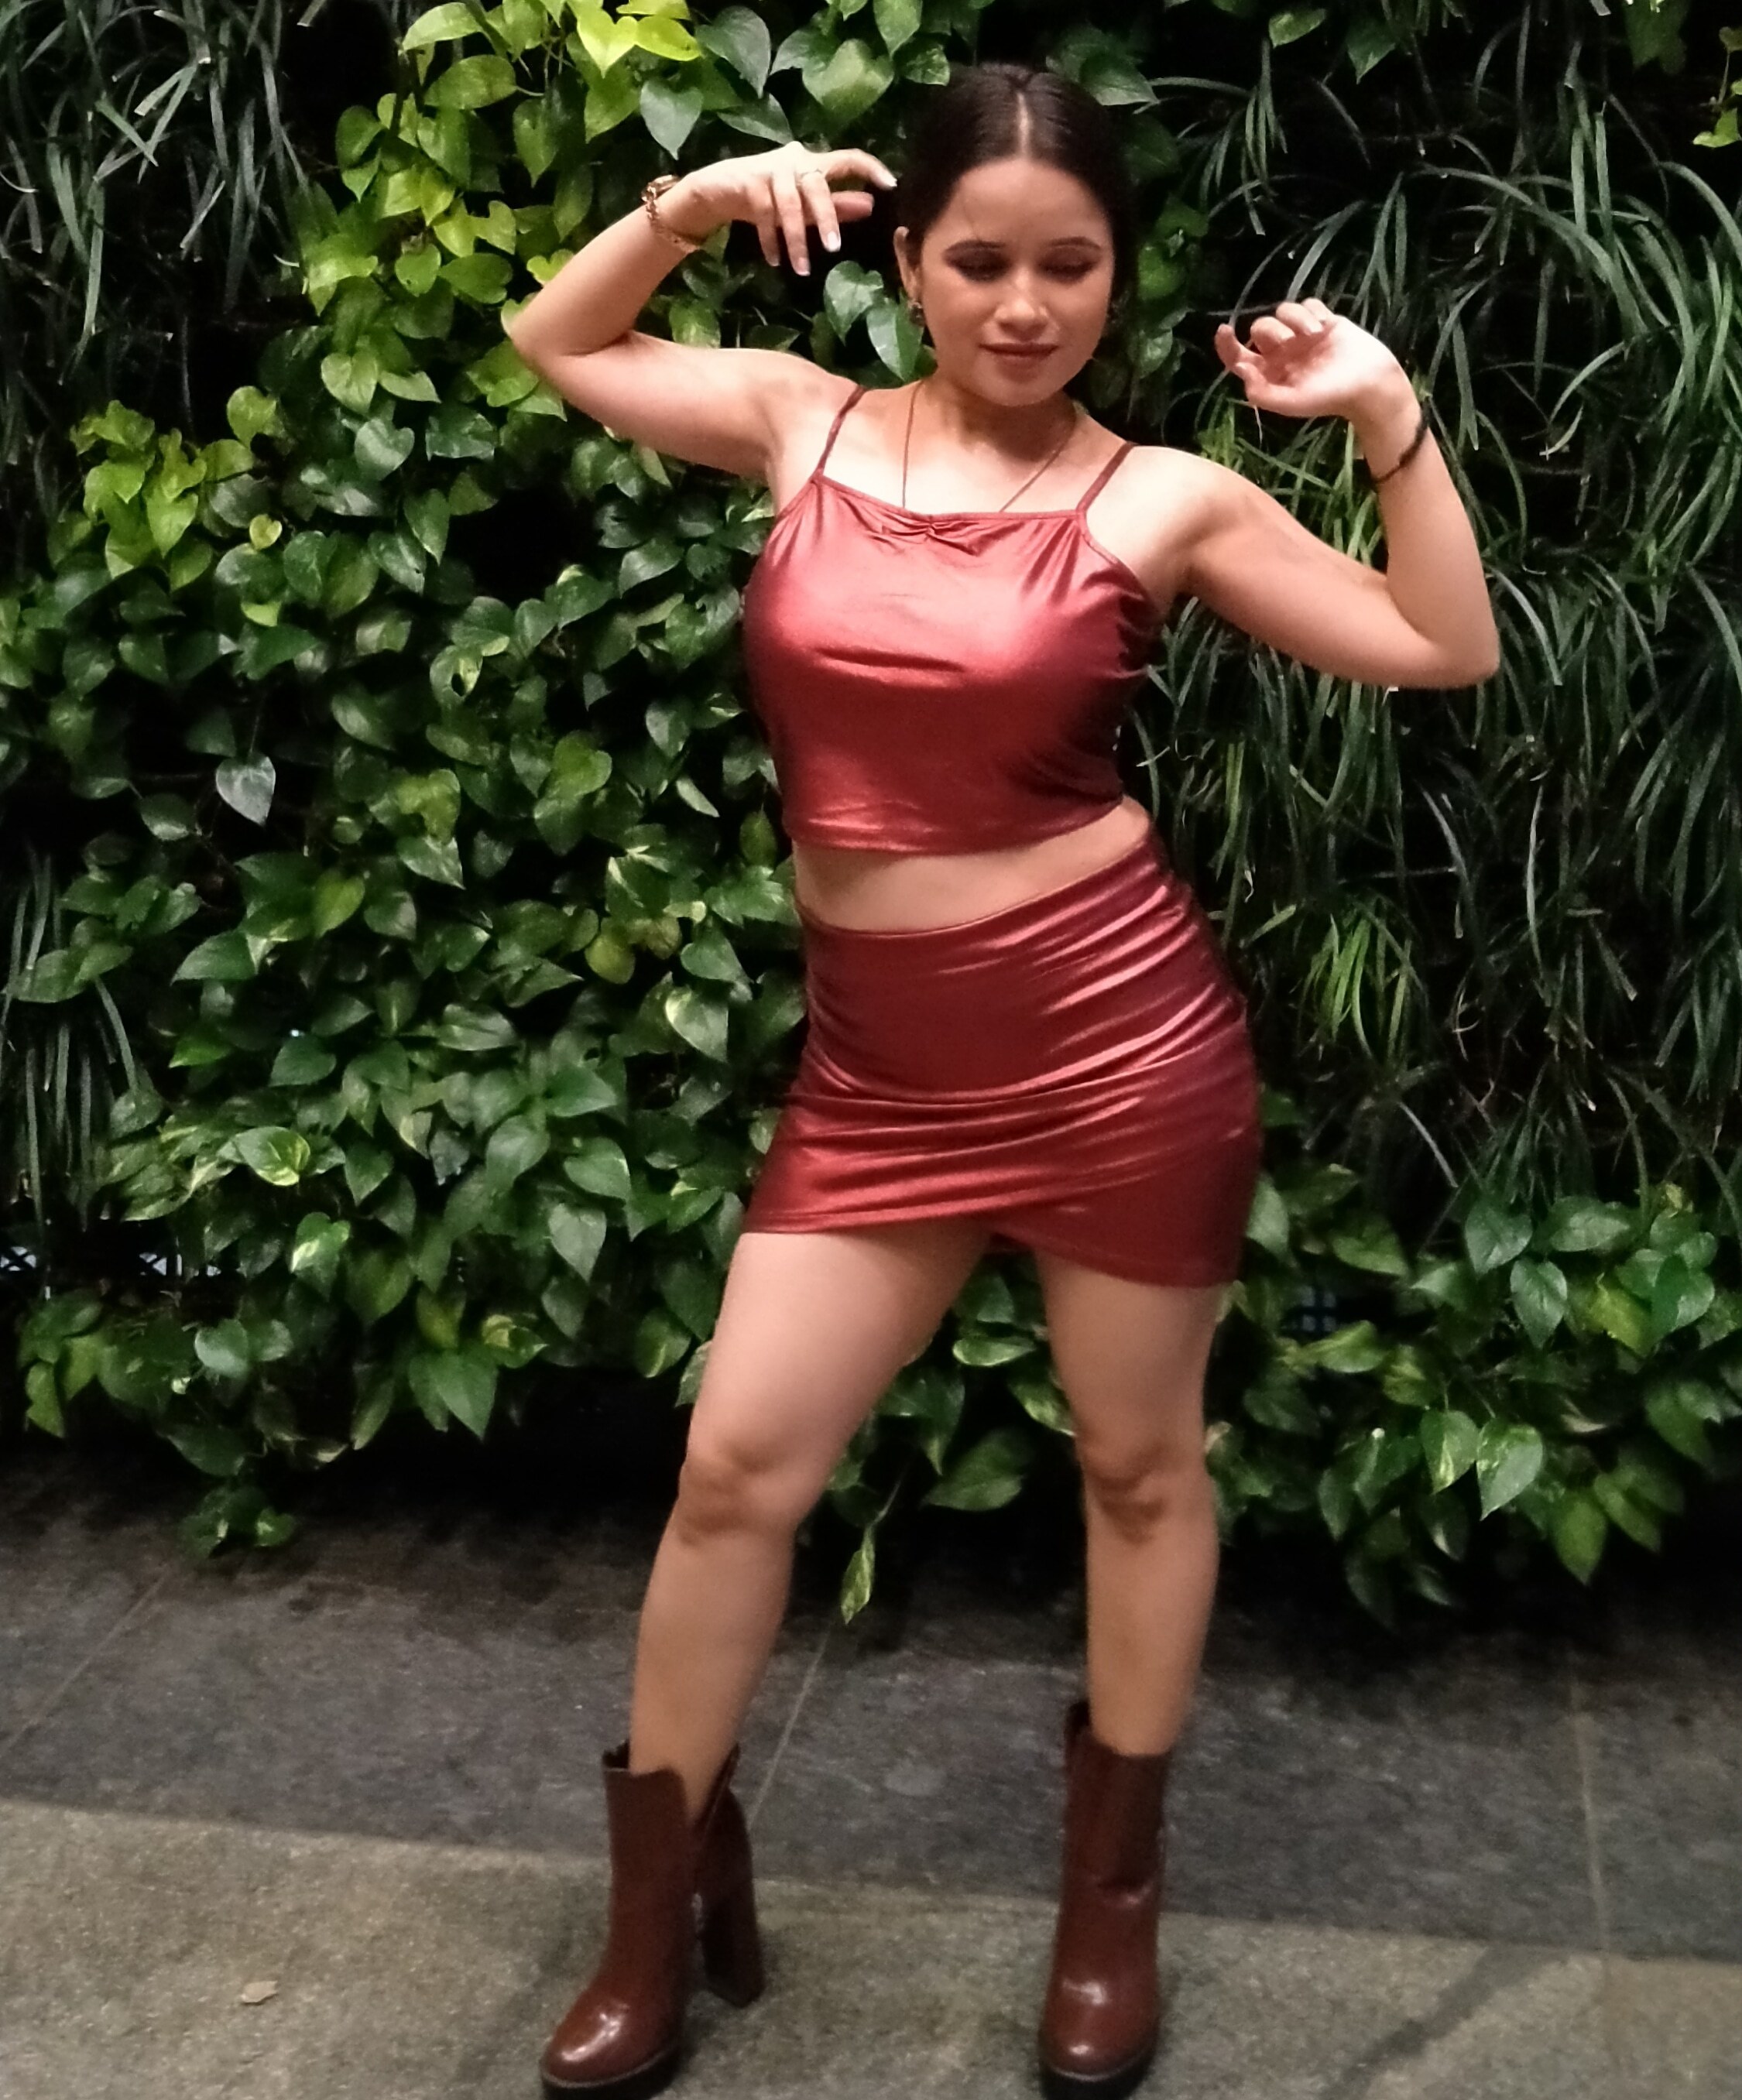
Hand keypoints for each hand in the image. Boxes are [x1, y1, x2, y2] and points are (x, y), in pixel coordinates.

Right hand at [669, 142, 897, 274]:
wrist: (718, 188)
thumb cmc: (769, 197)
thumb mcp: (805, 206)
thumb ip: (837, 206)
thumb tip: (872, 205)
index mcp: (813, 162)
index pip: (848, 158)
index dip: (869, 168)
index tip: (890, 185)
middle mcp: (795, 160)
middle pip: (817, 185)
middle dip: (826, 217)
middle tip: (834, 248)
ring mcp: (770, 169)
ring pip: (789, 205)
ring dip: (795, 239)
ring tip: (801, 270)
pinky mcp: (749, 181)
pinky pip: (764, 214)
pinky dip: (771, 240)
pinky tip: (775, 261)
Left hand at [1213, 298, 1409, 422]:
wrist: (1369, 382)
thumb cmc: (1330, 397)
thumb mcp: (1292, 403)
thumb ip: (1263, 393)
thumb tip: (1242, 372)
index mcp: (1270, 373)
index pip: (1239, 356)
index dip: (1227, 344)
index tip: (1224, 330)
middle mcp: (1282, 352)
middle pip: (1260, 327)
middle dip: (1272, 330)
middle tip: (1291, 341)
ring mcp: (1301, 335)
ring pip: (1282, 311)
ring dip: (1295, 318)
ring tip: (1314, 334)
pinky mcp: (1322, 320)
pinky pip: (1306, 303)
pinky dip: (1311, 311)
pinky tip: (1325, 326)